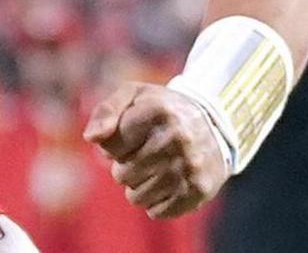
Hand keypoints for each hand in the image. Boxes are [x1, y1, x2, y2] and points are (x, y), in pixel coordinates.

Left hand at [82, 81, 228, 219]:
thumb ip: (106, 111)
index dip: (114, 146)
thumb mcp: (133, 96)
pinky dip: (157, 203)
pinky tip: (168, 183)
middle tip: (145, 153)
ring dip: (140, 186)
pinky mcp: (200, 189)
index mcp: (157, 110)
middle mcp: (177, 137)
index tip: (130, 137)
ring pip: (136, 197)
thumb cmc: (163, 110)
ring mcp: (190, 165)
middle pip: (121, 174)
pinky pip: (157, 212)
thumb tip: (91, 138)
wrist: (216, 125)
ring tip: (156, 168)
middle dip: (126, 166)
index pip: (109, 147)